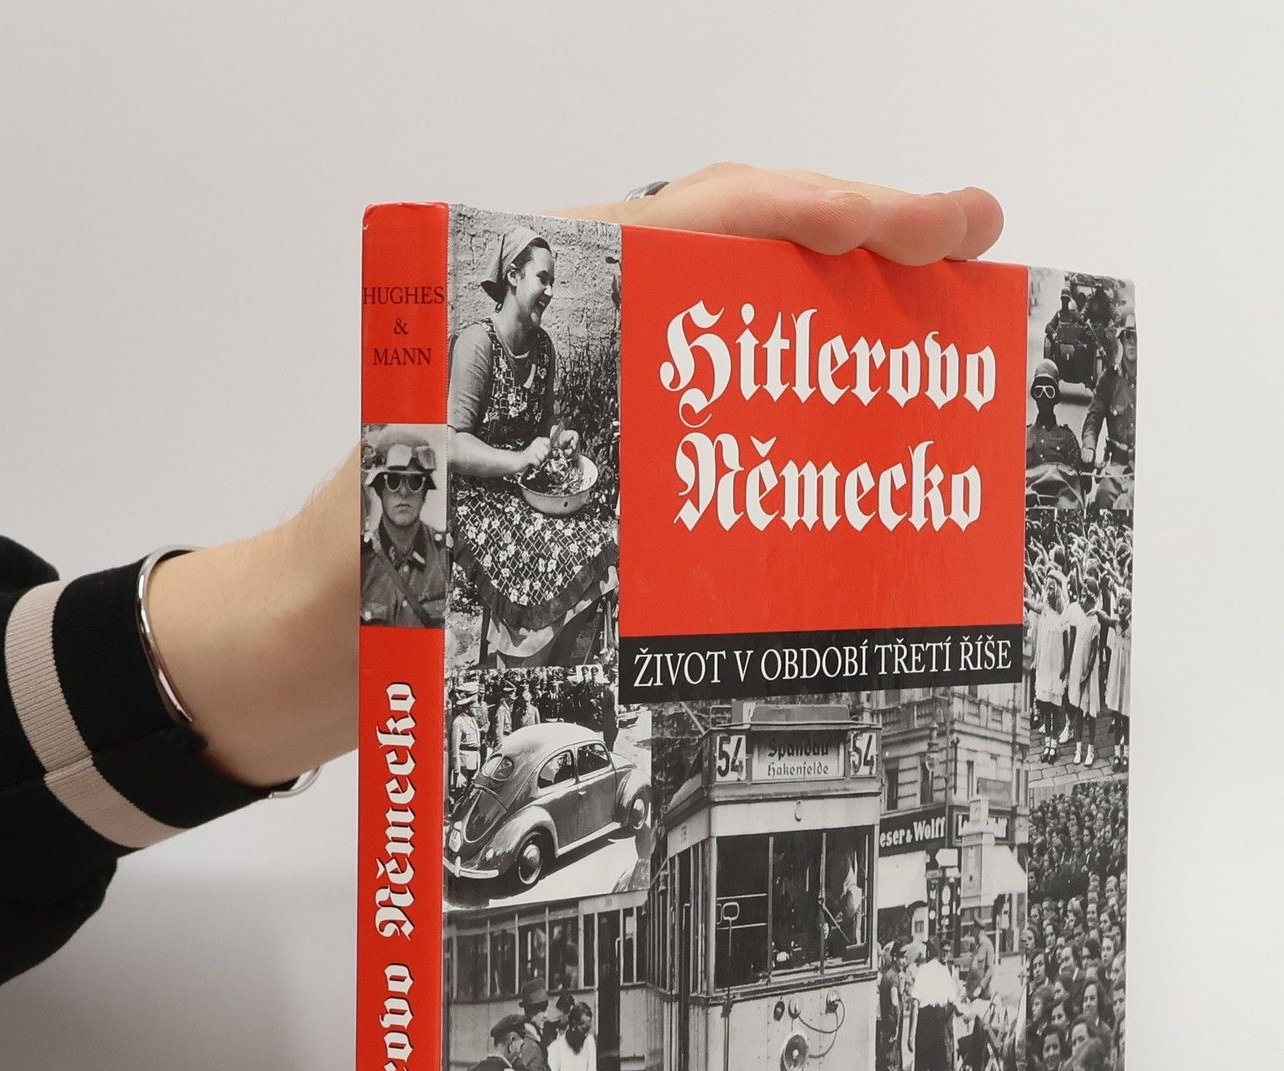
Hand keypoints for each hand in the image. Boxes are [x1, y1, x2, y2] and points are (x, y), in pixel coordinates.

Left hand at [146, 164, 1003, 788]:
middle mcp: (575, 334)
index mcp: (530, 305)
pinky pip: (715, 418)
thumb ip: (532, 471)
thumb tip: (630, 462)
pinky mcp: (603, 459)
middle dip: (861, 247)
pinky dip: (790, 420)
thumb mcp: (430, 514)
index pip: (701, 221)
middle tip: (971, 255)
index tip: (928, 223)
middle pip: (739, 256)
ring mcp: (594, 395)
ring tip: (940, 343)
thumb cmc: (358, 577)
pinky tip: (850, 449)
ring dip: (837, 329)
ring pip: (738, 333)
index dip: (823, 212)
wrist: (313, 644)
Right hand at [515, 435, 551, 476]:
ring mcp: (531, 449)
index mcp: (539, 440)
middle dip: (544, 457)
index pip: (549, 442)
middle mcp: (535, 443)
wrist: (519, 461)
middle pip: (547, 451)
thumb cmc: (531, 456)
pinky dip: (536, 465)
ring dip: (540, 461)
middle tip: (539, 457)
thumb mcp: (540, 451)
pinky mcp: (528, 456)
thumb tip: (555, 452)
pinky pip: (537, 462)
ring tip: (536, 460)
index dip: (549, 449)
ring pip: (542, 457)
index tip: (547, 452)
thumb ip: (548, 450)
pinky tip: (533, 463)